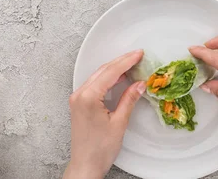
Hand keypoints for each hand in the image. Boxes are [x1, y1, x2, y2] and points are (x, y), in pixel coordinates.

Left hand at [64, 50, 145, 178]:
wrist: (85, 164)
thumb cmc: (100, 149)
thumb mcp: (119, 122)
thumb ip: (129, 100)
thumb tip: (140, 84)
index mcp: (88, 97)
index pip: (110, 72)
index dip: (126, 61)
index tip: (139, 54)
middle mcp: (80, 95)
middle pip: (103, 71)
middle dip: (121, 62)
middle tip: (138, 56)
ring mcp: (78, 99)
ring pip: (98, 76)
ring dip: (115, 69)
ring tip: (131, 64)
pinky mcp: (79, 104)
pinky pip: (95, 84)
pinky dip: (108, 79)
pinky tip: (119, 78)